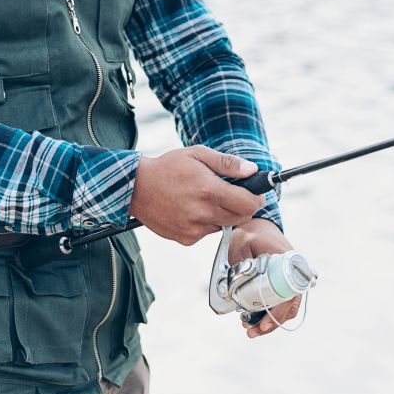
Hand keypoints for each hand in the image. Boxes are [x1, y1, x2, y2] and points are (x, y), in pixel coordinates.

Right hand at [128, 146, 264, 245]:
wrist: (136, 188)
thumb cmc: (168, 168)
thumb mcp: (197, 154)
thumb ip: (227, 163)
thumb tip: (251, 170)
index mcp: (208, 189)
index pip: (247, 203)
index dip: (257, 198)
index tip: (257, 194)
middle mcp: (202, 212)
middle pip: (241, 218)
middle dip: (243, 207)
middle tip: (234, 195)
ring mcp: (193, 228)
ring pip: (224, 226)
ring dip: (223, 215)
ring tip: (206, 199)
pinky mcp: (185, 238)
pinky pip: (207, 233)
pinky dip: (206, 223)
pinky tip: (193, 210)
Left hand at [227, 218, 301, 337]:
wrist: (256, 224)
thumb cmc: (250, 232)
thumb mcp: (242, 242)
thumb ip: (241, 263)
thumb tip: (240, 287)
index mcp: (289, 261)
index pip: (290, 293)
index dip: (279, 312)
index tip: (265, 323)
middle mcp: (294, 272)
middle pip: (289, 305)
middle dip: (272, 323)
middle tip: (252, 332)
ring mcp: (289, 279)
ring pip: (285, 307)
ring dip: (270, 322)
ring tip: (251, 331)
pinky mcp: (281, 284)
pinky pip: (279, 303)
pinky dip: (268, 314)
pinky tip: (253, 321)